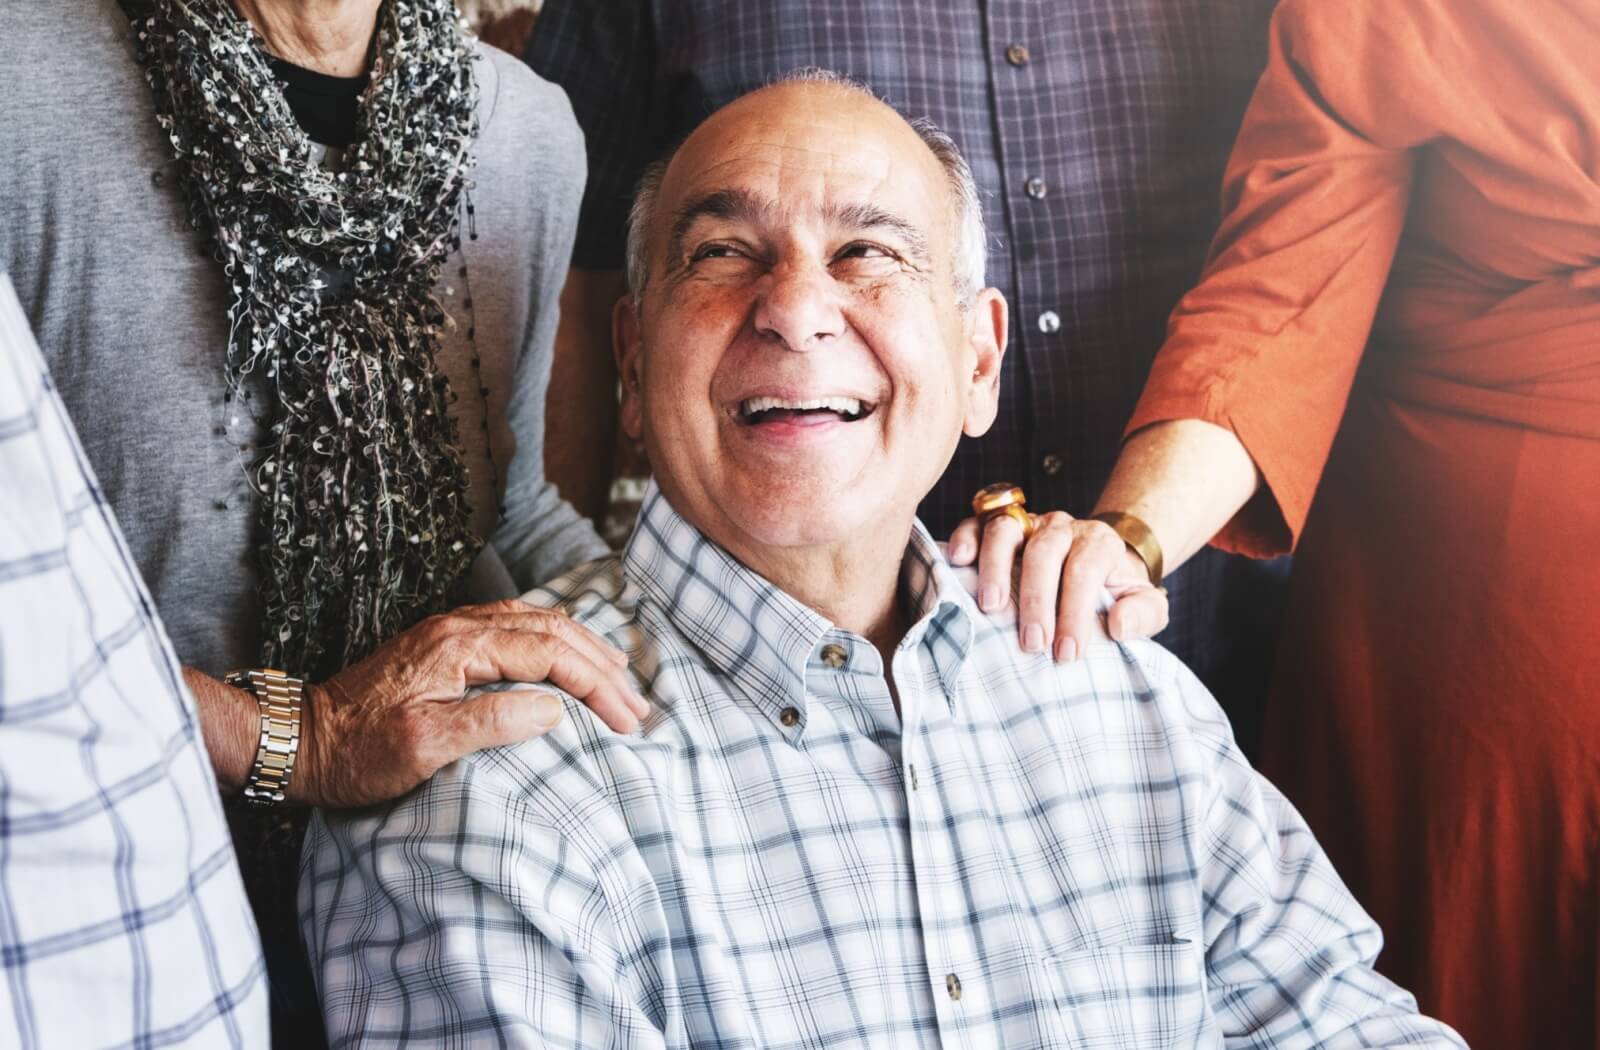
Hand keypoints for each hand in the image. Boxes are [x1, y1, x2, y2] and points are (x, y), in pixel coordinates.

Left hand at [290, 599, 647, 807]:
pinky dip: (556, 644)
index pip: (550, 653)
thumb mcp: (423, 747)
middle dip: (602, 664)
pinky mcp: (446, 643)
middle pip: (553, 629)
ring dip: (584, 650)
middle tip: (637, 704)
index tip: (627, 720)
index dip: (596, 685)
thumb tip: (553, 709)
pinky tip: (568, 660)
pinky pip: (517, 628)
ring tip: (618, 681)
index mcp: (460, 645)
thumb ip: (490, 722)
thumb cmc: (357, 752)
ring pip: (538, 622)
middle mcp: (460, 626)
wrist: (300, 739)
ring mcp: (452, 630)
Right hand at [948, 511, 1168, 660]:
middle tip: (1032, 642)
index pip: (1085, 571)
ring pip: (1006, 530)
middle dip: (1036, 599)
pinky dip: (965, 537)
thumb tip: (1118, 626)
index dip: (1075, 612)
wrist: (1099, 564)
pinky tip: (960, 561)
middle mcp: (1062, 527)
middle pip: (1044, 552)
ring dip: (995, 568)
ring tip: (990, 608)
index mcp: (1099, 542)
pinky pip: (977, 522)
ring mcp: (1028, 523)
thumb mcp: (1145, 603)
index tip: (1067, 653)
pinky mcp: (999, 527)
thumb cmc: (1116, 592)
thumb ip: (1143, 613)